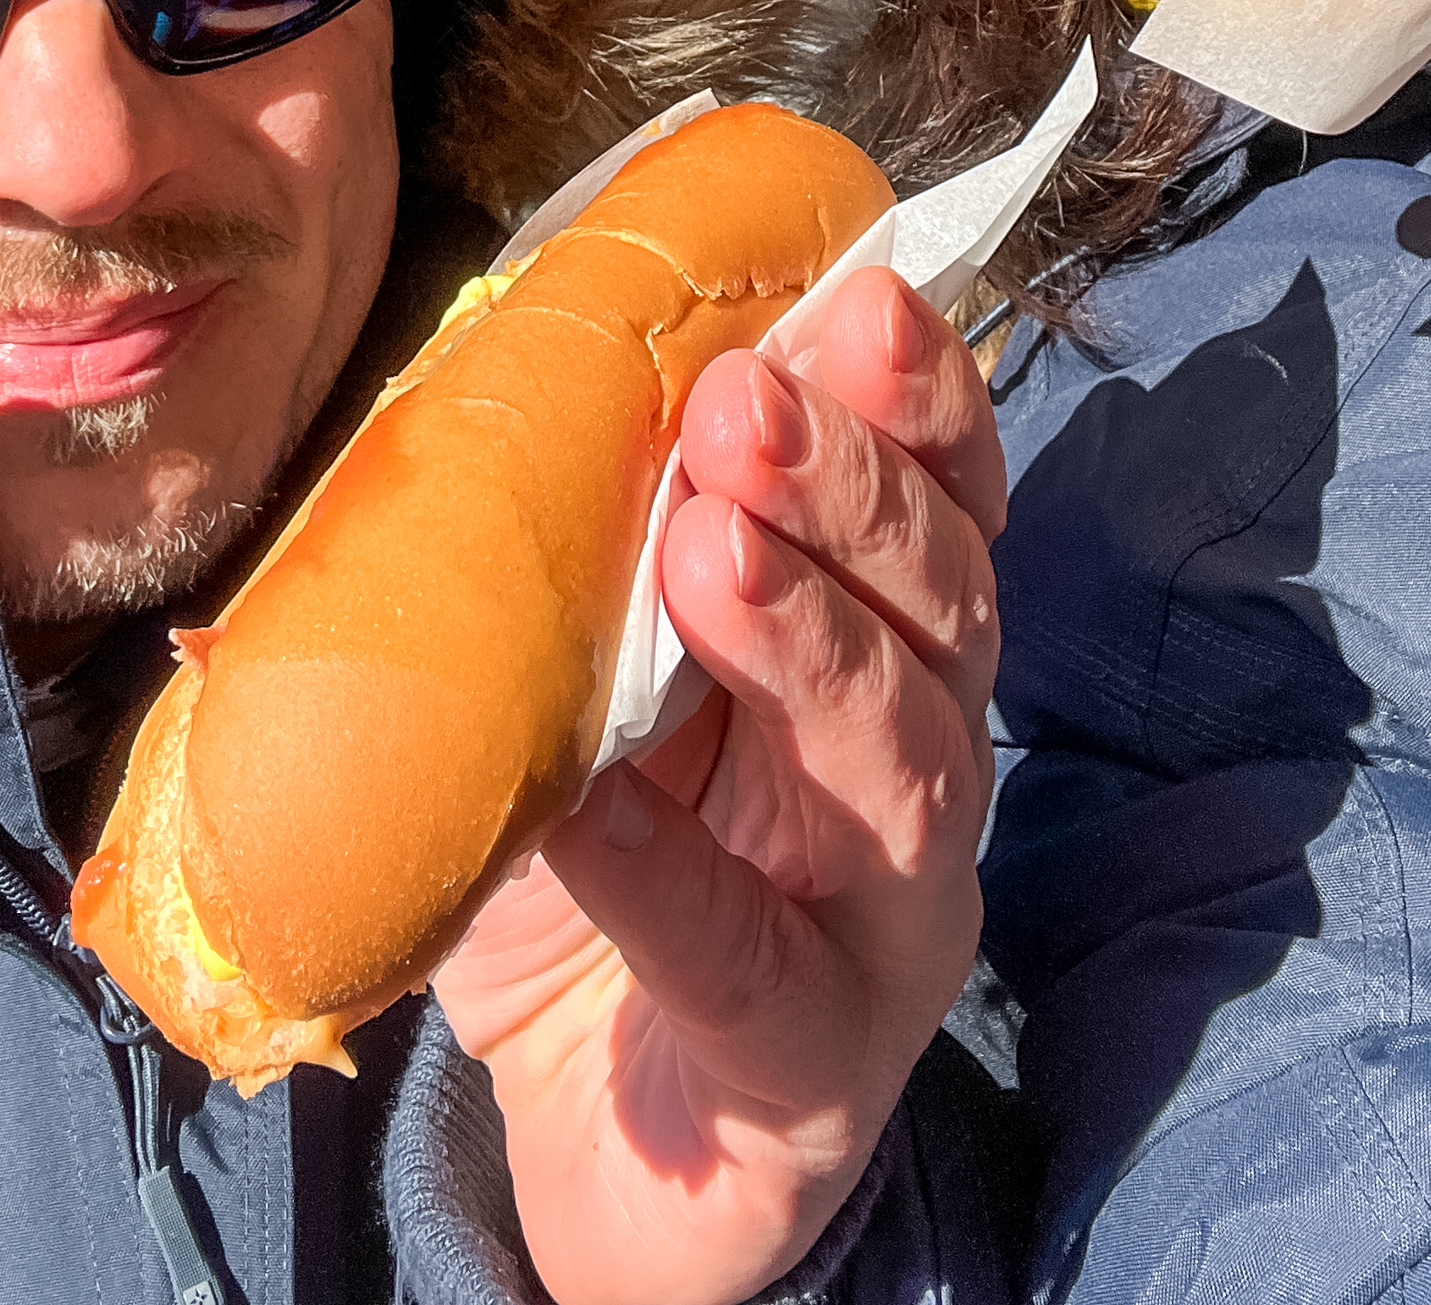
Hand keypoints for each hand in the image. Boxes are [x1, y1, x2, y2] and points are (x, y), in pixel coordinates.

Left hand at [431, 266, 1003, 1304]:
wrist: (597, 1135)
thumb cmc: (598, 865)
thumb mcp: (580, 679)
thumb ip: (572, 547)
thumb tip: (487, 367)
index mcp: (874, 641)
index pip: (939, 496)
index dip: (916, 397)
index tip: (858, 296)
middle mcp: (917, 760)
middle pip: (943, 601)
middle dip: (856, 487)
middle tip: (748, 402)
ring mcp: (887, 913)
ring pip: (903, 758)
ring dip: (811, 642)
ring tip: (712, 550)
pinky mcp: (817, 1057)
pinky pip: (750, 956)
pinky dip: (667, 874)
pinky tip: (590, 806)